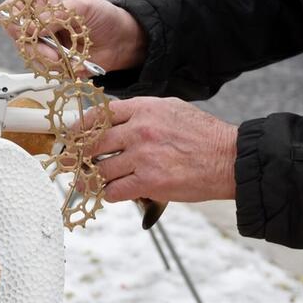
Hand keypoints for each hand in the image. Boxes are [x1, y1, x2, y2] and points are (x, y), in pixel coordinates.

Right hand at [5, 0, 147, 76]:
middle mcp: (40, 23)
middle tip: (51, 52)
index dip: (13, 18)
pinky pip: (45, 69)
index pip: (15, 7)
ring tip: (64, 59)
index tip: (24, 28)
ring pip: (30, 55)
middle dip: (33, 47)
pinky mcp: (54, 60)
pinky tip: (71, 64)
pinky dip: (57, 69)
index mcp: (43, 2)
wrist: (123, 41)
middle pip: (18, 36)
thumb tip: (33, 26)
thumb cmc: (105, 16)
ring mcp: (46, 43)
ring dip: (45, 61)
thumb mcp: (82, 7)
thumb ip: (56, 15)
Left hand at [87, 97, 237, 203]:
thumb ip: (143, 112)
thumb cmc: (204, 135)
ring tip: (90, 181)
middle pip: (94, 143)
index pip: (99, 115)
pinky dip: (109, 194)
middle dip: (80, 155)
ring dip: (93, 178)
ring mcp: (142, 156)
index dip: (81, 128)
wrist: (229, 158)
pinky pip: (114, 190)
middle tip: (75, 163)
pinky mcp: (149, 181)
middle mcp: (139, 130)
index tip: (73, 137)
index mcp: (144, 108)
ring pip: (101, 169)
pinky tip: (111, 193)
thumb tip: (118, 119)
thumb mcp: (172, 109)